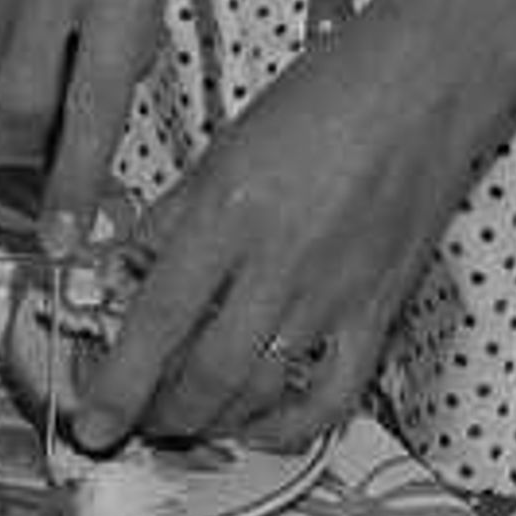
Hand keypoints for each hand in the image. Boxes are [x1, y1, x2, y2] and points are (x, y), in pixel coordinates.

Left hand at [68, 8, 499, 455]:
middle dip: (162, 415)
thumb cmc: (323, 97)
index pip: (159, 319)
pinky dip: (295, 426)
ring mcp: (333, 294)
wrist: (423, 86)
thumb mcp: (225, 143)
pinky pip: (336, 393)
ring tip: (183, 425)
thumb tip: (133, 269)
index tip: (92, 423)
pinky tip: (263, 429)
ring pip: (263, 389)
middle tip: (134, 425)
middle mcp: (278, 263)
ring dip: (215, 420)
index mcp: (228, 213)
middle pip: (208, 372)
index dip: (120, 382)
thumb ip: (176, 213)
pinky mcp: (379, 309)